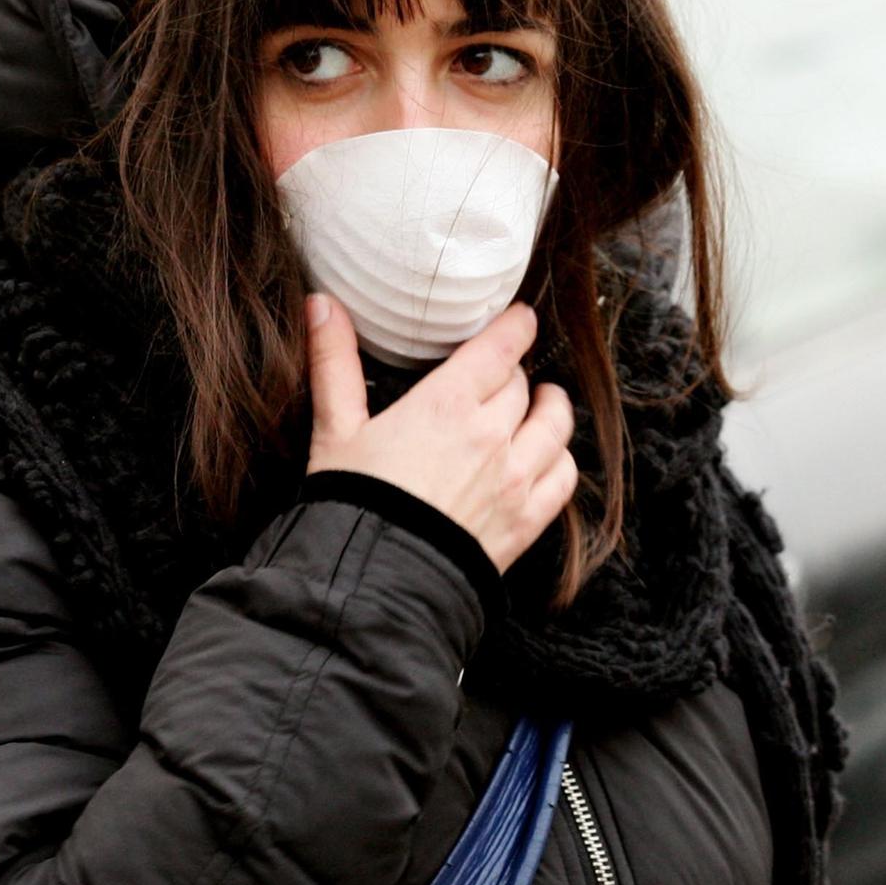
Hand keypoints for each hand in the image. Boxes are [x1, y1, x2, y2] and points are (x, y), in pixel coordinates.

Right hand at [302, 293, 577, 573]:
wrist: (376, 580)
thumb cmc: (352, 504)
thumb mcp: (335, 428)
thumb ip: (334, 363)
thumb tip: (321, 304)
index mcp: (447, 404)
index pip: (502, 346)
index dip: (516, 326)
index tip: (520, 320)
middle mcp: (491, 435)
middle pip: (522, 385)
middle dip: (512, 375)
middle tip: (500, 376)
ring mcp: (515, 478)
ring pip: (556, 423)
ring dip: (549, 408)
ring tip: (539, 404)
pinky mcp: (527, 519)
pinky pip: (564, 475)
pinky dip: (559, 459)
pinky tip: (544, 456)